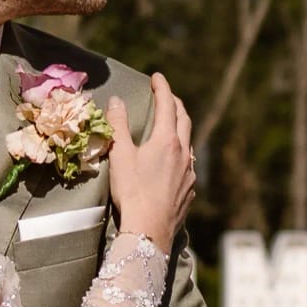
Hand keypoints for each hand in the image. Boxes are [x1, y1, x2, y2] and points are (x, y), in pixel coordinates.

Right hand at [107, 71, 195, 253]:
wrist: (150, 231)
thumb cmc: (133, 192)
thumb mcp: (120, 156)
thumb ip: (118, 126)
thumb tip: (116, 100)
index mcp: (166, 140)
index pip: (167, 105)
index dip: (162, 88)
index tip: (157, 76)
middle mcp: (183, 153)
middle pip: (184, 119)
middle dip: (175, 104)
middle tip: (165, 95)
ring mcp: (189, 173)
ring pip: (188, 142)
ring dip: (180, 128)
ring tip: (170, 125)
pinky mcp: (189, 190)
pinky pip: (188, 164)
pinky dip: (180, 152)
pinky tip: (173, 161)